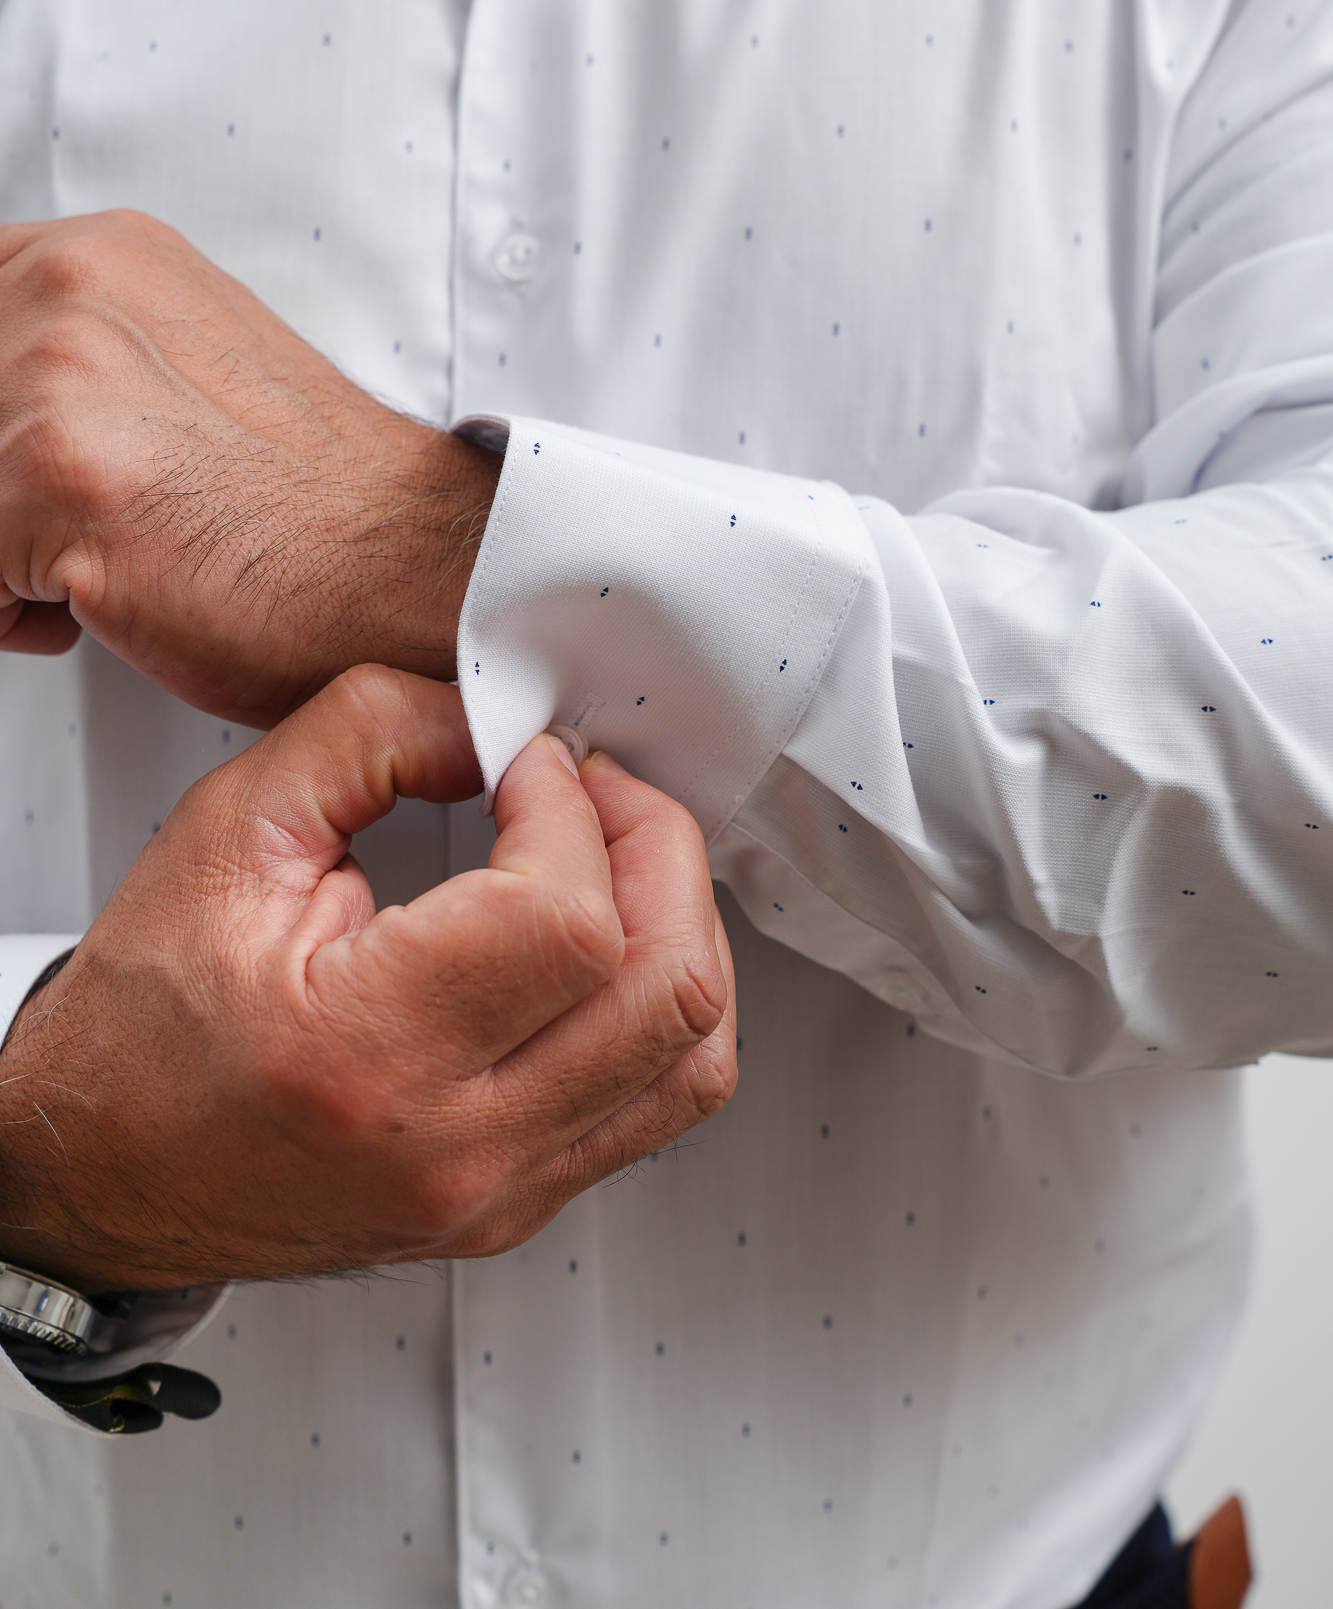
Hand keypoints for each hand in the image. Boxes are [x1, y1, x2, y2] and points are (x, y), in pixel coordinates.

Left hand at [0, 210, 499, 723]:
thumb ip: (74, 357)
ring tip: (109, 556)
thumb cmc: (312, 508)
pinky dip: (17, 614)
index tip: (32, 466)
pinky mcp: (56, 472)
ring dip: (5, 554)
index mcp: (101, 254)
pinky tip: (112, 593)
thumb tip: (3, 398)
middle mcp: (73, 287)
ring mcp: (60, 372)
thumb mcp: (183, 373)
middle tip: (82, 524)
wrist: (410, 568)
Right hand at [0, 667, 734, 1291]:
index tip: (526, 762)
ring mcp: (496, 1193)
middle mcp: (448, 1149)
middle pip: (669, 989)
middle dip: (658, 846)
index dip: (570, 803)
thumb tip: (496, 715)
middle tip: (594, 790)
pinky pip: (660, 1103)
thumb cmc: (143, 1027)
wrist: (104, 1169)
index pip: (565, 917)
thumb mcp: (231, 832)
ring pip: (696, 1057)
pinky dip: (663, 1004)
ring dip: (682, 926)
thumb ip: (371, 732)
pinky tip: (604, 944)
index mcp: (363, 1055)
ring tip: (611, 860)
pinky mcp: (519, 1205)